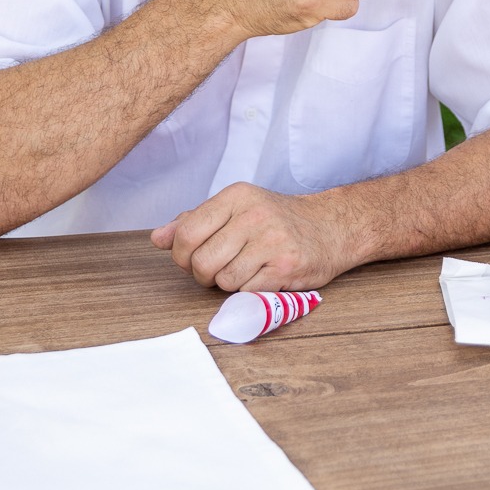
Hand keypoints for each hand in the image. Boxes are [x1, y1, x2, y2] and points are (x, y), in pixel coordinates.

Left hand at [151, 181, 359, 291]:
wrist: (332, 228)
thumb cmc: (278, 220)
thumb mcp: (237, 210)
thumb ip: (195, 222)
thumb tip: (157, 239)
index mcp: (236, 196)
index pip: (186, 233)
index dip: (182, 255)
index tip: (194, 258)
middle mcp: (254, 215)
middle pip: (201, 261)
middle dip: (203, 275)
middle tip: (217, 271)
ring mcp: (271, 240)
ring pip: (223, 280)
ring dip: (228, 284)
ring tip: (245, 272)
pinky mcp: (286, 267)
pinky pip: (247, 292)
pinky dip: (249, 292)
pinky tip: (262, 278)